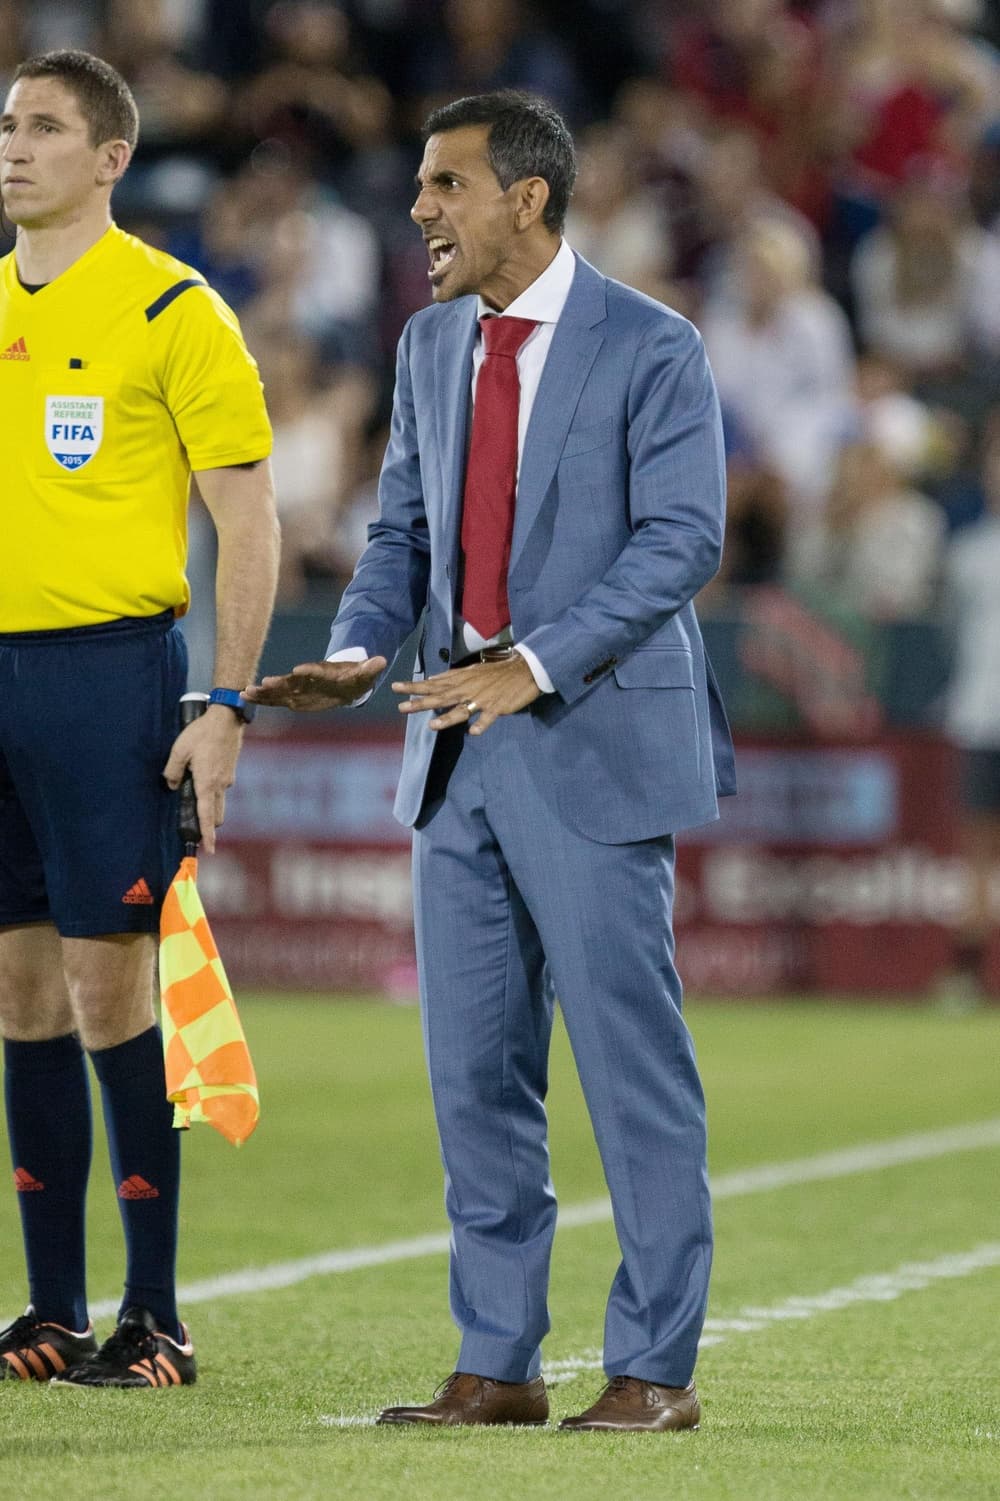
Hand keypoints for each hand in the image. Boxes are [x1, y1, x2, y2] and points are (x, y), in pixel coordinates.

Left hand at [162, 705, 243, 854]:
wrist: (227, 718)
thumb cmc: (202, 733)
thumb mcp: (179, 750)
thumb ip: (172, 771)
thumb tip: (171, 784)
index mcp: (207, 783)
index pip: (207, 816)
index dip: (207, 835)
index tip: (209, 850)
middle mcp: (220, 785)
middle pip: (217, 815)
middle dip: (209, 824)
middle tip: (195, 823)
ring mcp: (228, 778)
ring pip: (220, 801)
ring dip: (210, 805)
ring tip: (195, 789)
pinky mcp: (231, 770)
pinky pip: (222, 787)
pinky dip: (213, 789)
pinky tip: (203, 771)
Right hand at [243, 657, 387, 710]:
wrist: (343, 679)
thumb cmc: (354, 676)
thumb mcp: (364, 673)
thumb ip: (370, 668)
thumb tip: (382, 660)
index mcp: (325, 672)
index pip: (317, 671)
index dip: (310, 670)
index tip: (299, 669)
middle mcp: (308, 678)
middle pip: (292, 681)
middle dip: (280, 682)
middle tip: (265, 682)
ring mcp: (298, 688)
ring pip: (279, 690)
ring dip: (264, 692)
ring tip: (246, 691)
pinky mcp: (293, 697)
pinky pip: (275, 698)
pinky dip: (262, 698)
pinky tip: (245, 696)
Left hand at [393, 654, 539, 733]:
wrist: (525, 669)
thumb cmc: (497, 672)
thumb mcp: (472, 671)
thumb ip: (453, 677)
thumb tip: (433, 679)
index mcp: (461, 680)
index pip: (433, 683)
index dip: (415, 686)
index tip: (395, 687)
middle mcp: (468, 689)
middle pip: (441, 697)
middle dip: (421, 702)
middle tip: (402, 707)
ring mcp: (482, 699)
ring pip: (462, 709)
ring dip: (447, 718)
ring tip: (432, 725)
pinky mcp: (497, 707)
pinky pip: (488, 718)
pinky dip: (481, 725)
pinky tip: (473, 732)